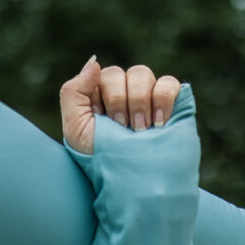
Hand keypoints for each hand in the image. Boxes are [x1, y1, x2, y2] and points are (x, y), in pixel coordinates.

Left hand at [60, 58, 180, 153]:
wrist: (131, 182)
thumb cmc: (99, 157)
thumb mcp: (74, 127)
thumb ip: (73, 91)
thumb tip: (94, 62)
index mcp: (97, 94)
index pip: (101, 75)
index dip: (104, 98)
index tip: (105, 123)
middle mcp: (122, 91)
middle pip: (121, 74)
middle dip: (120, 103)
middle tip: (123, 129)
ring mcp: (146, 95)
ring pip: (142, 74)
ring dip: (139, 103)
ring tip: (140, 130)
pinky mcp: (171, 102)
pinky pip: (169, 83)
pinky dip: (163, 99)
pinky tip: (158, 124)